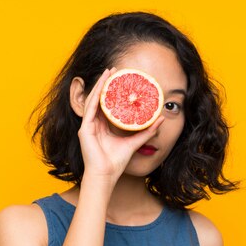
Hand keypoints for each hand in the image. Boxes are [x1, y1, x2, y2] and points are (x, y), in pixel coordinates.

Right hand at [77, 68, 164, 182]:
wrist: (106, 175)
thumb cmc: (116, 162)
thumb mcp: (134, 142)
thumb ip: (146, 131)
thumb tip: (160, 120)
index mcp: (102, 127)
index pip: (106, 105)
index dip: (112, 92)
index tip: (120, 80)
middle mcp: (94, 125)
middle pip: (99, 99)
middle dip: (105, 84)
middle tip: (114, 70)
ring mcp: (87, 126)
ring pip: (94, 100)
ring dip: (100, 85)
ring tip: (108, 72)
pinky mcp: (84, 129)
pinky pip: (91, 108)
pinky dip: (96, 96)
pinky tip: (102, 85)